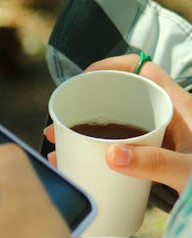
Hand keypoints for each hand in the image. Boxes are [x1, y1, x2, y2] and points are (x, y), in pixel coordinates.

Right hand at [44, 55, 191, 194]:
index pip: (143, 69)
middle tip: (59, 121)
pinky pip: (123, 152)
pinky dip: (98, 156)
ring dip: (87, 135)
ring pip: (118, 128)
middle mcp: (168, 120)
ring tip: (58, 145)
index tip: (86, 77)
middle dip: (87, 107)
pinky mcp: (157, 163)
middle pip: (122, 99)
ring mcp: (162, 142)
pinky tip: (79, 167)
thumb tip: (112, 154)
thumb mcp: (189, 171)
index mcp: (180, 107)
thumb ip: (154, 162)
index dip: (113, 66)